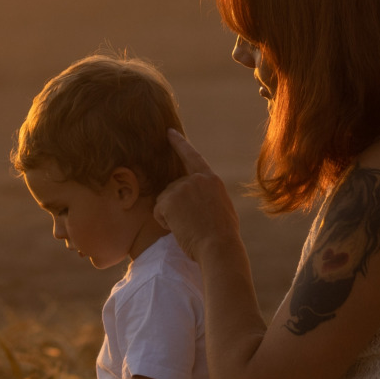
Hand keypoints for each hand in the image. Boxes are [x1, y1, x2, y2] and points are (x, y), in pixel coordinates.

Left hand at [154, 129, 240, 261]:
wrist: (218, 246)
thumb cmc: (222, 235)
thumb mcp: (221, 207)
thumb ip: (208, 195)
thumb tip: (198, 198)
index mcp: (212, 179)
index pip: (192, 156)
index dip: (179, 144)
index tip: (168, 132)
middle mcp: (196, 179)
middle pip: (173, 188)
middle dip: (176, 206)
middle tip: (193, 223)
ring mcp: (182, 187)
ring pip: (164, 200)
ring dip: (170, 215)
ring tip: (189, 226)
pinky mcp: (170, 199)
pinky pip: (158, 211)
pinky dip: (163, 222)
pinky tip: (179, 228)